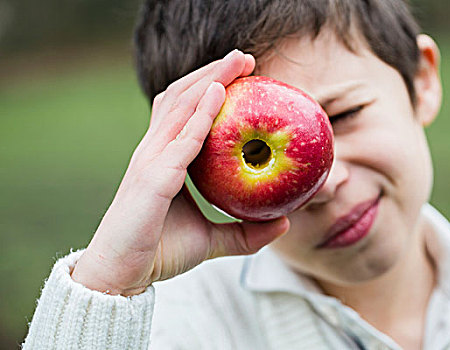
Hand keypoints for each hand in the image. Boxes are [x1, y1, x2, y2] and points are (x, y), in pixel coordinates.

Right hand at [71, 50, 288, 295]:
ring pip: (181, 105)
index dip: (209, 88)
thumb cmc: (159, 252)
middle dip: (212, 72)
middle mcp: (154, 151)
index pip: (185, 111)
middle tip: (244, 58)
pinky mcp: (153, 176)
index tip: (242, 77)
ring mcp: (151, 160)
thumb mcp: (212, 240)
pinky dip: (201, 113)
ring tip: (237, 62)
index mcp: (164, 159)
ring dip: (210, 79)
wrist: (121, 275)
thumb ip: (246, 232)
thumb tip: (284, 222)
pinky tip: (220, 93)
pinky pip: (182, 138)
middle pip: (182, 97)